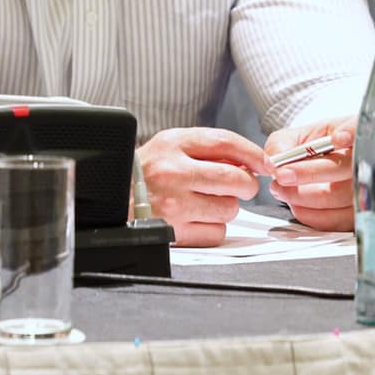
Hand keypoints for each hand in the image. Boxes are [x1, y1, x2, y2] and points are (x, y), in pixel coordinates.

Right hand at [136, 127, 265, 245]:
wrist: (109, 199)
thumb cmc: (143, 173)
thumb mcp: (167, 147)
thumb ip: (205, 150)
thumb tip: (250, 163)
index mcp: (171, 144)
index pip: (225, 142)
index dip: (253, 153)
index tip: (265, 164)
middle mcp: (172, 172)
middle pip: (236, 179)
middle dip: (244, 185)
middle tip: (234, 187)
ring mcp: (173, 203)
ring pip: (230, 208)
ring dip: (224, 208)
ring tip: (201, 202)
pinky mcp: (175, 230)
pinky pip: (217, 232)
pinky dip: (211, 228)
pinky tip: (193, 219)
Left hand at [265, 118, 355, 230]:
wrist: (326, 161)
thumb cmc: (317, 148)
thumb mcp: (300, 136)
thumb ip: (283, 143)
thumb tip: (272, 160)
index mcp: (352, 135)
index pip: (357, 131)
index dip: (351, 134)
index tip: (338, 138)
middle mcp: (363, 161)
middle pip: (343, 168)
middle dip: (308, 173)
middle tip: (281, 175)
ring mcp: (363, 188)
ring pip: (339, 196)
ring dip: (302, 196)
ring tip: (280, 189)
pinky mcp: (356, 211)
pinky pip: (336, 219)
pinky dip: (311, 214)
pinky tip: (295, 204)